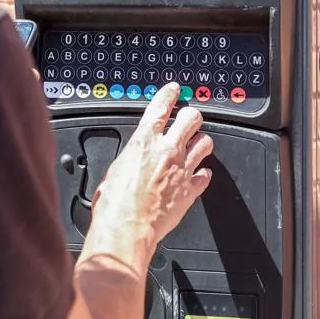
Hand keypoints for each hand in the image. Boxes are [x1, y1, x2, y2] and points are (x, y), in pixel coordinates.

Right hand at [90, 83, 213, 262]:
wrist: (125, 228)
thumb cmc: (114, 203)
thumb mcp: (114, 169)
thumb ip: (131, 159)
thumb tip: (133, 160)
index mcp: (144, 141)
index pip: (161, 106)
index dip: (170, 94)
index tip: (174, 90)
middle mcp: (167, 150)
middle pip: (191, 118)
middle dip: (192, 116)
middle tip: (189, 119)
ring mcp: (182, 169)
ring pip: (204, 142)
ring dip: (201, 141)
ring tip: (197, 144)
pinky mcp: (190, 190)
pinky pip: (205, 176)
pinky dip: (202, 174)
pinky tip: (197, 175)